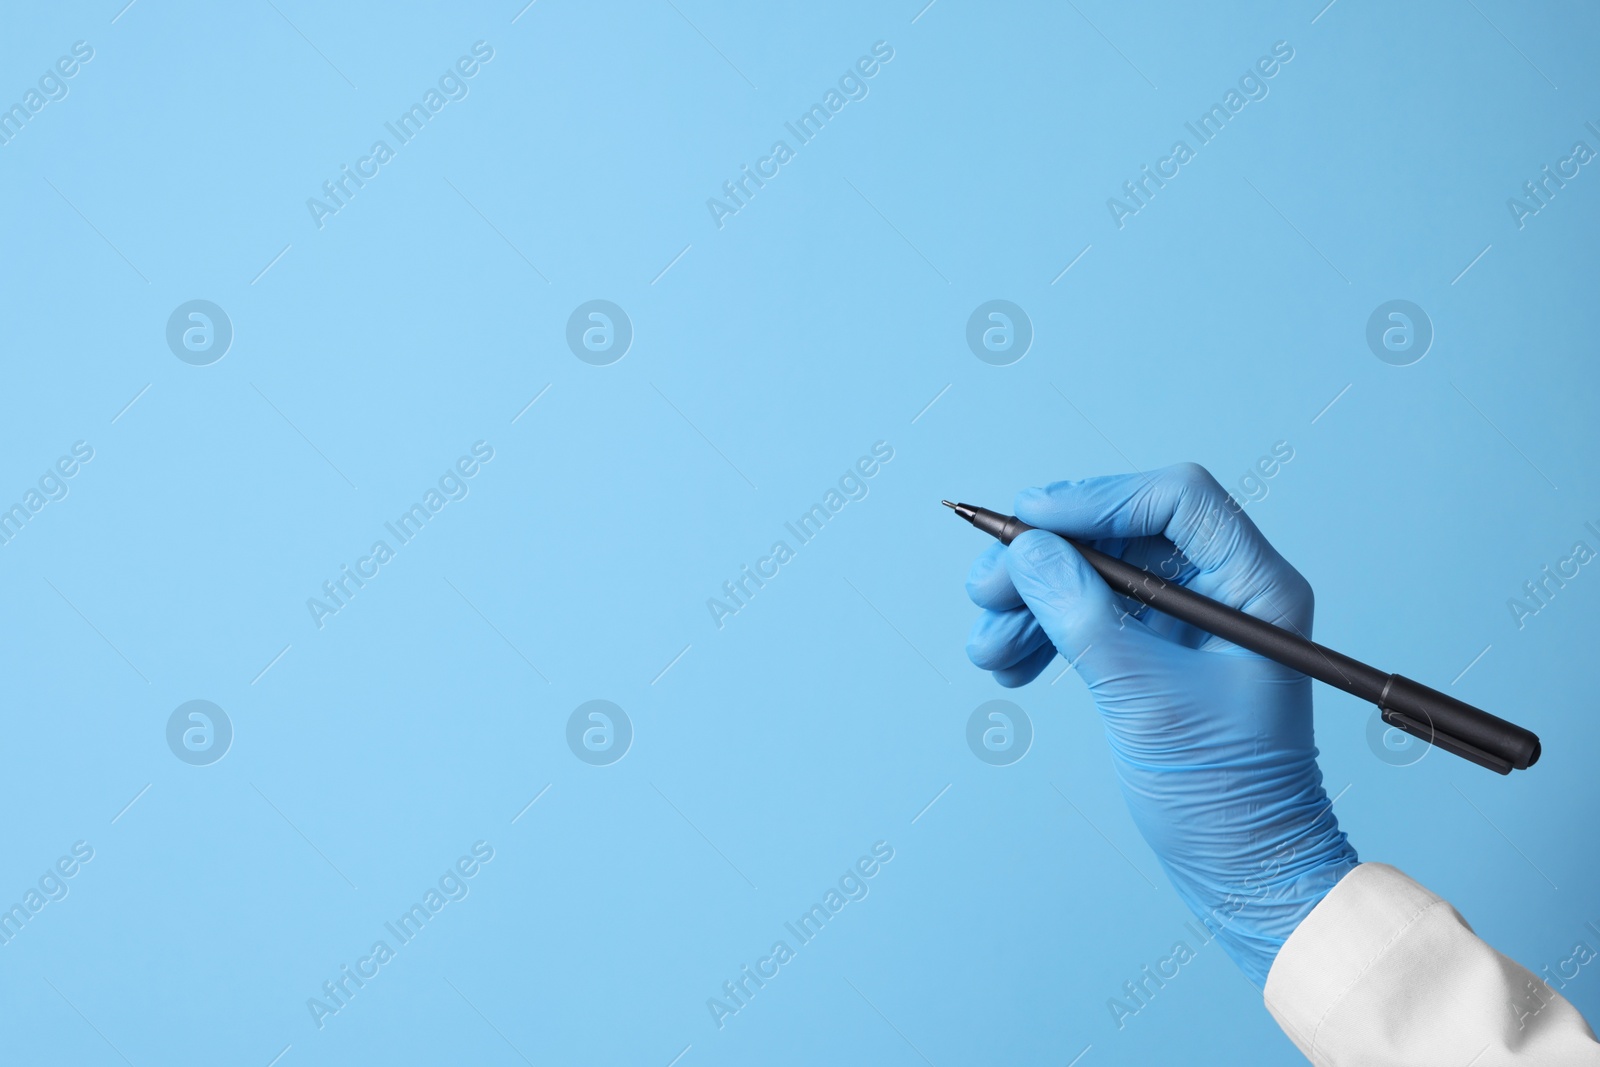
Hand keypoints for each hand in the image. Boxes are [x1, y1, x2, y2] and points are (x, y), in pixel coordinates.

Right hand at [963, 463, 1358, 986]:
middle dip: (1045, 559)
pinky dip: (1044, 633)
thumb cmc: (1227, 795)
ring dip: (1031, 601)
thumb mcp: (1144, 699)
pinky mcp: (1158, 655)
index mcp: (1255, 586)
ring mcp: (1190, 623)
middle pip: (1122, 534)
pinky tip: (1009, 663)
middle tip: (984, 587)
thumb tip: (1028, 551)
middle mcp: (1225, 590)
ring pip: (1095, 576)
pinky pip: (1090, 617)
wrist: (1245, 873)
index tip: (1028, 521)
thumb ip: (1082, 616)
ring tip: (986, 642)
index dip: (1097, 500)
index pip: (1176, 501)